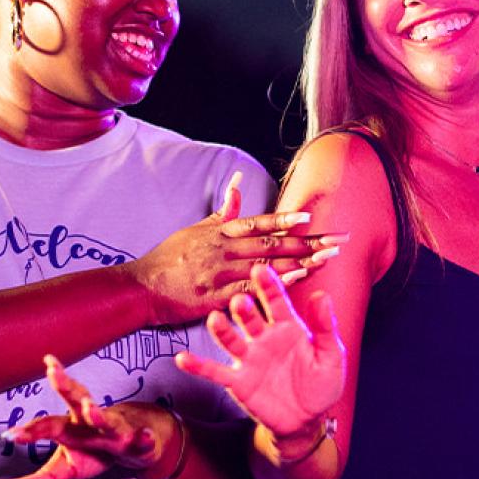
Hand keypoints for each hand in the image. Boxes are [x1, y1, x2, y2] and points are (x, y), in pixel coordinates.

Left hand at [0, 356, 177, 478]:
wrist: (138, 439)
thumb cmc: (95, 452)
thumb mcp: (64, 470)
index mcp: (70, 428)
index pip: (47, 426)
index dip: (31, 431)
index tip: (10, 435)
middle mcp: (91, 424)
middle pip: (74, 408)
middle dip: (62, 395)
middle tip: (49, 382)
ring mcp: (117, 430)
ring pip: (108, 420)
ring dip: (99, 415)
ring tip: (90, 409)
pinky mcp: (140, 442)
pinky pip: (144, 440)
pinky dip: (145, 437)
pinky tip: (145, 436)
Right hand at [125, 172, 347, 324]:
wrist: (140, 287)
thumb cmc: (169, 258)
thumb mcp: (196, 229)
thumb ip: (224, 211)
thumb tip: (238, 182)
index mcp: (221, 232)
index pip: (260, 223)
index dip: (286, 220)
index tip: (312, 218)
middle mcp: (224, 249)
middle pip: (273, 244)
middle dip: (309, 242)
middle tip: (338, 241)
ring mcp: (221, 273)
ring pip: (267, 266)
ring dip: (301, 263)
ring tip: (328, 260)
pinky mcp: (216, 296)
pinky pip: (250, 290)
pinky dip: (274, 286)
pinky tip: (295, 284)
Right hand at [176, 263, 344, 440]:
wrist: (307, 420)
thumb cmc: (321, 383)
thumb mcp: (331, 355)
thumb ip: (324, 327)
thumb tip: (321, 295)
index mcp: (288, 327)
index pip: (277, 302)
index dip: (269, 286)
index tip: (261, 270)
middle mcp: (264, 338)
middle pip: (250, 318)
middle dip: (244, 309)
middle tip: (240, 301)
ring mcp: (249, 359)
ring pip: (231, 340)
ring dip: (222, 330)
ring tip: (215, 319)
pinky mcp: (238, 382)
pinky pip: (215, 372)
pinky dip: (198, 366)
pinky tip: (182, 359)